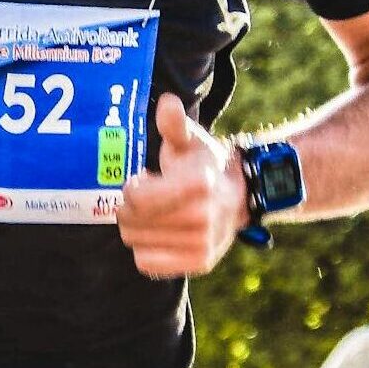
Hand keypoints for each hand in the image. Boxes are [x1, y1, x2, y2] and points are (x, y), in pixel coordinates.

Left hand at [117, 92, 249, 277]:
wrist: (239, 196)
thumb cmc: (205, 164)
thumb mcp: (190, 140)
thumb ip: (175, 124)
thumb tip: (167, 103)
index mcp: (198, 185)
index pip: (138, 199)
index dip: (131, 188)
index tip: (141, 179)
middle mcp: (203, 218)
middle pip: (132, 222)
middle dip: (129, 206)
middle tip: (145, 195)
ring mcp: (202, 245)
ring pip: (136, 243)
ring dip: (136, 226)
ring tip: (155, 211)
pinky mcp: (198, 264)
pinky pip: (147, 264)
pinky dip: (145, 248)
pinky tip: (158, 232)